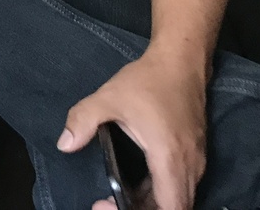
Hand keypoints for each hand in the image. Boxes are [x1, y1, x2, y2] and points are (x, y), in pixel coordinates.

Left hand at [59, 48, 207, 209]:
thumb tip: (64, 144)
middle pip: (174, 209)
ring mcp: (196, 163)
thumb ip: (84, 120)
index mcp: (170, 157)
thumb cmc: (147, 81)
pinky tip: (136, 189)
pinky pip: (180, 188)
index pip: (168, 209)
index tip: (107, 204)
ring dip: (151, 206)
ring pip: (179, 201)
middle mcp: (190, 167)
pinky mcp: (194, 157)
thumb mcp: (108, 97)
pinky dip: (160, 196)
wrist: (181, 63)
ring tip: (118, 199)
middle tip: (107, 204)